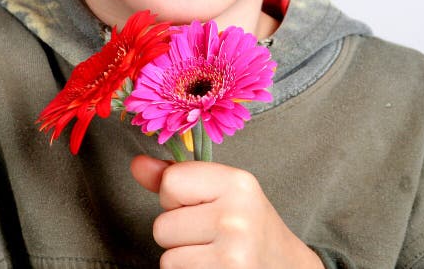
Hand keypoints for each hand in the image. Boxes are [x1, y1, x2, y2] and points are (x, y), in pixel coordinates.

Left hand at [130, 155, 322, 268]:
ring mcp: (232, 254)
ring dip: (184, 260)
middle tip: (211, 237)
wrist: (286, 266)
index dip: (176, 198)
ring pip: (167, 258)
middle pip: (162, 226)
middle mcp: (237, 216)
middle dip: (179, 235)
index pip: (171, 182)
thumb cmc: (248, 226)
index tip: (201, 206)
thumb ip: (177, 178)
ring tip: (213, 255)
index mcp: (238, 183)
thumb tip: (136, 165)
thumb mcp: (221, 192)